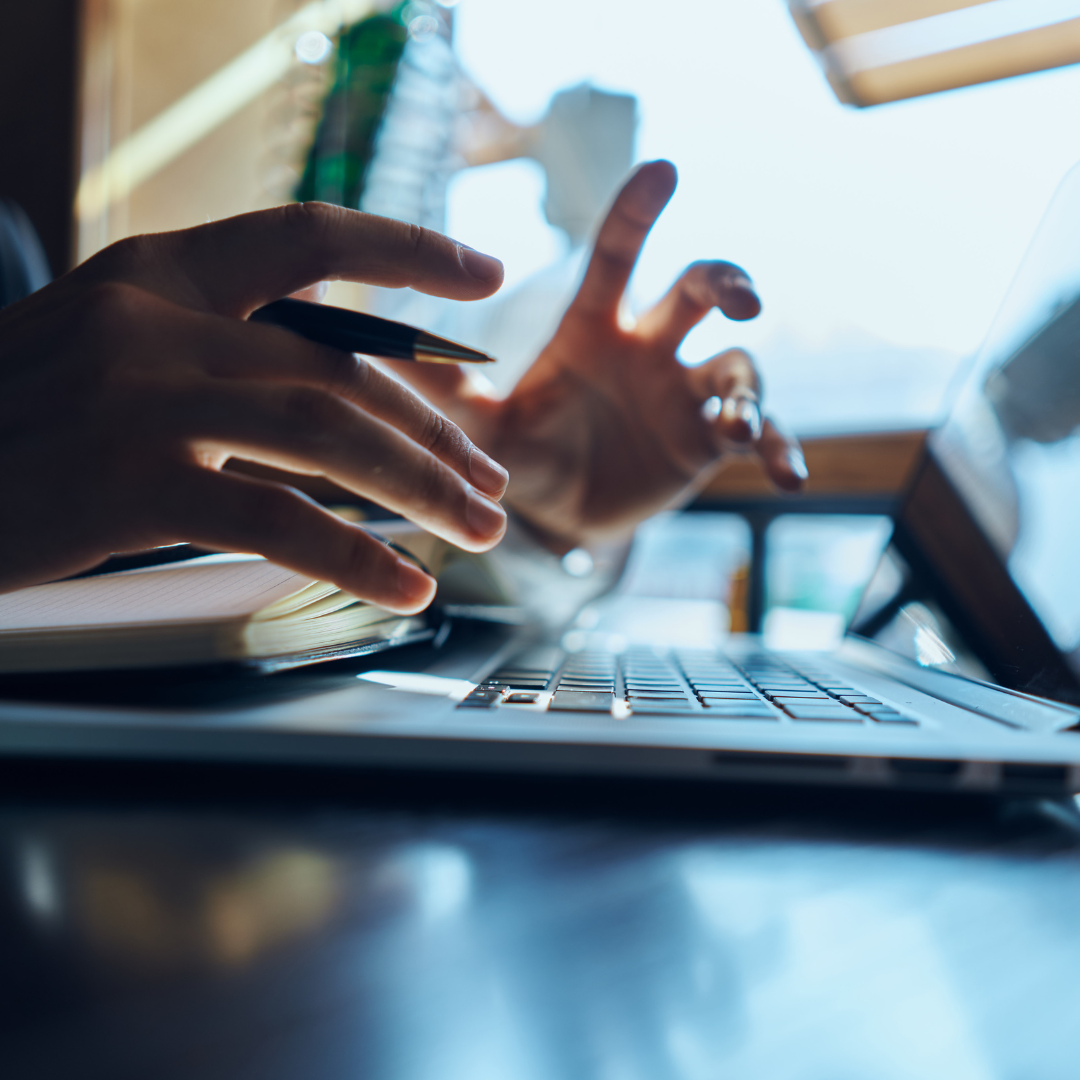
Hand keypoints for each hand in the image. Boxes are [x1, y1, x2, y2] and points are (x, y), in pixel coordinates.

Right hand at [0, 203, 510, 608]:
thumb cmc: (17, 432)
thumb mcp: (109, 360)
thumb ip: (212, 360)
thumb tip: (337, 403)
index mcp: (153, 276)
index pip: (307, 237)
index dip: (407, 249)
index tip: (485, 273)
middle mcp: (153, 321)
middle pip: (343, 369)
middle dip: (436, 434)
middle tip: (491, 484)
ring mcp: (141, 396)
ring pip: (330, 435)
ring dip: (424, 489)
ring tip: (482, 533)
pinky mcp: (130, 480)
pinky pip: (280, 519)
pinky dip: (358, 557)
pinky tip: (407, 587)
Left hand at [396, 161, 805, 549]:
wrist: (561, 514)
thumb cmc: (524, 452)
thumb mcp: (484, 423)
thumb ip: (441, 386)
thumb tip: (368, 337)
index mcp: (595, 327)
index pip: (618, 255)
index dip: (638, 211)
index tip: (664, 170)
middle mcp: (649, 348)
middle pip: (698, 291)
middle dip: (723, 281)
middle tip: (734, 296)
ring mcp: (686, 393)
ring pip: (738, 364)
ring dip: (746, 385)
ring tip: (737, 420)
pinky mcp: (710, 442)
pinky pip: (762, 435)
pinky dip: (780, 448)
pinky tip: (789, 476)